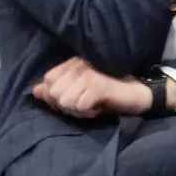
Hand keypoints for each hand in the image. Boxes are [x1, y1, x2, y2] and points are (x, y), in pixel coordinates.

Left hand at [32, 57, 151, 118]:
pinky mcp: (99, 85)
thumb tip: (36, 91)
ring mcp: (89, 74)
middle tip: (84, 104)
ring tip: (92, 105)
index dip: (55, 96)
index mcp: (74, 63)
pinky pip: (80, 106)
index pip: (48, 80)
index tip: (73, 99)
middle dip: (67, 106)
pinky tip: (99, 108)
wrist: (140, 92)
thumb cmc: (110, 92)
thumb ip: (58, 89)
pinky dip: (89, 112)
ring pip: (65, 102)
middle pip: (54, 94)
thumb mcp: (80, 91)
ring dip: (78, 110)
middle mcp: (80, 65)